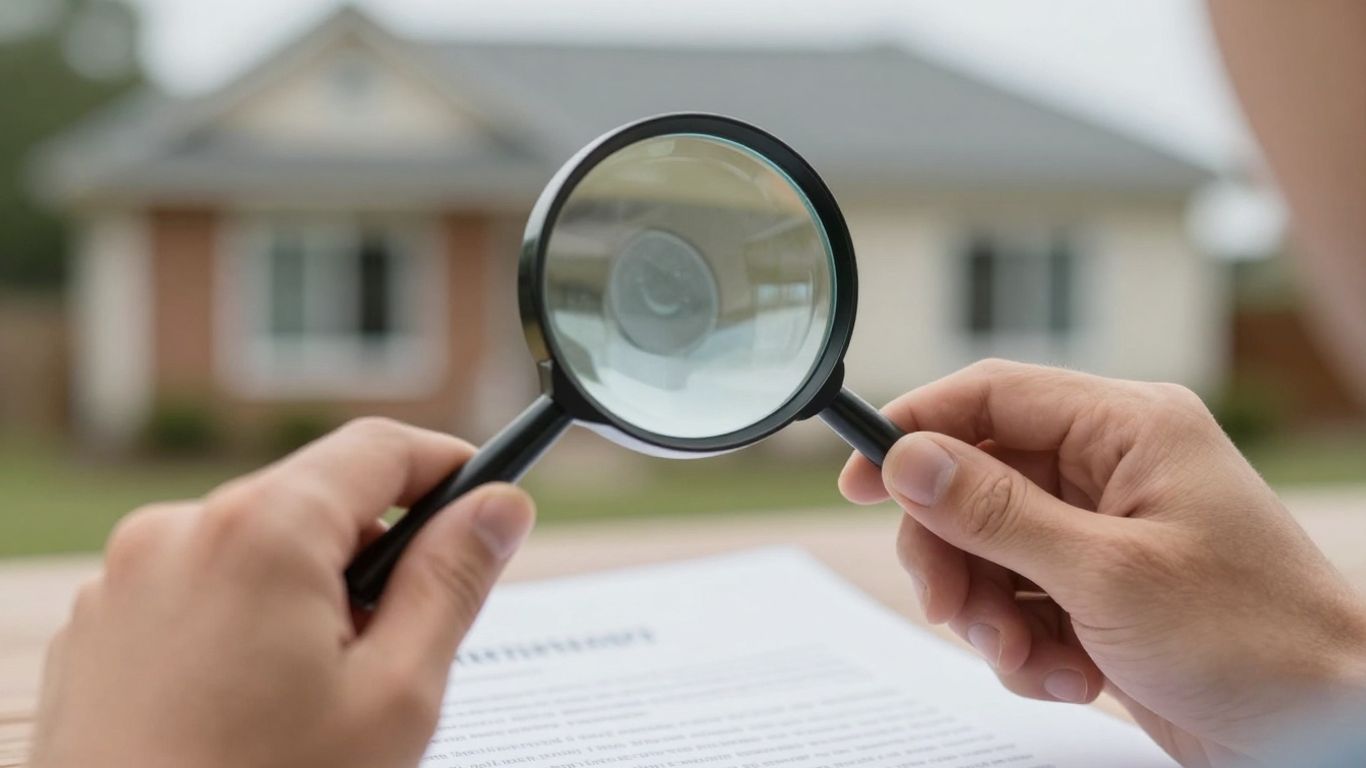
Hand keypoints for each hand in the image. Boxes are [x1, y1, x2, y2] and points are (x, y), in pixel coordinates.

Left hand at [30, 418, 534, 767]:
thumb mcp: (395, 695)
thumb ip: (452, 582)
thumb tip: (500, 505)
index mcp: (261, 531)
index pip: (379, 448)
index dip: (447, 468)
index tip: (485, 508)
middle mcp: (179, 532)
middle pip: (316, 502)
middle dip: (373, 558)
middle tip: (401, 648)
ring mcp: (126, 580)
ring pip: (257, 549)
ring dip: (307, 596)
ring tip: (315, 700)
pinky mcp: (100, 629)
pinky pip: (197, 590)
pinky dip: (243, 624)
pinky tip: (253, 710)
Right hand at [840, 360, 1365, 766]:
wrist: (1327, 729)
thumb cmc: (1254, 639)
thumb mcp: (1108, 575)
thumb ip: (997, 513)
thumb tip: (909, 459)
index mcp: (1127, 429)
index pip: (991, 397)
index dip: (915, 430)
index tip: (858, 479)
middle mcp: (1111, 468)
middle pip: (975, 483)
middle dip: (954, 554)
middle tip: (949, 610)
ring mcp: (1103, 530)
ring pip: (988, 550)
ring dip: (991, 614)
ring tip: (1033, 659)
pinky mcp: (1098, 588)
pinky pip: (1018, 598)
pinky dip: (1025, 644)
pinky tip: (1070, 674)